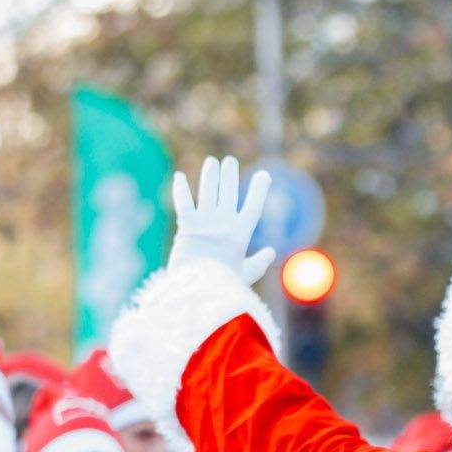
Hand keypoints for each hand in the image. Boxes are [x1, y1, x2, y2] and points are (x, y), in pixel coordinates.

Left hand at [171, 156, 276, 283]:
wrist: (198, 290)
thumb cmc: (224, 285)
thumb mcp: (245, 275)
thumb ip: (258, 262)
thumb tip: (271, 252)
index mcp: (241, 234)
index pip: (253, 206)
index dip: (259, 189)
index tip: (264, 174)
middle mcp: (224, 224)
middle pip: (228, 192)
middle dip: (229, 175)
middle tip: (229, 161)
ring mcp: (205, 223)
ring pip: (208, 192)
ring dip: (209, 175)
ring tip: (211, 162)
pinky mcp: (186, 226)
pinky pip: (183, 203)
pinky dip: (181, 190)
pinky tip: (179, 176)